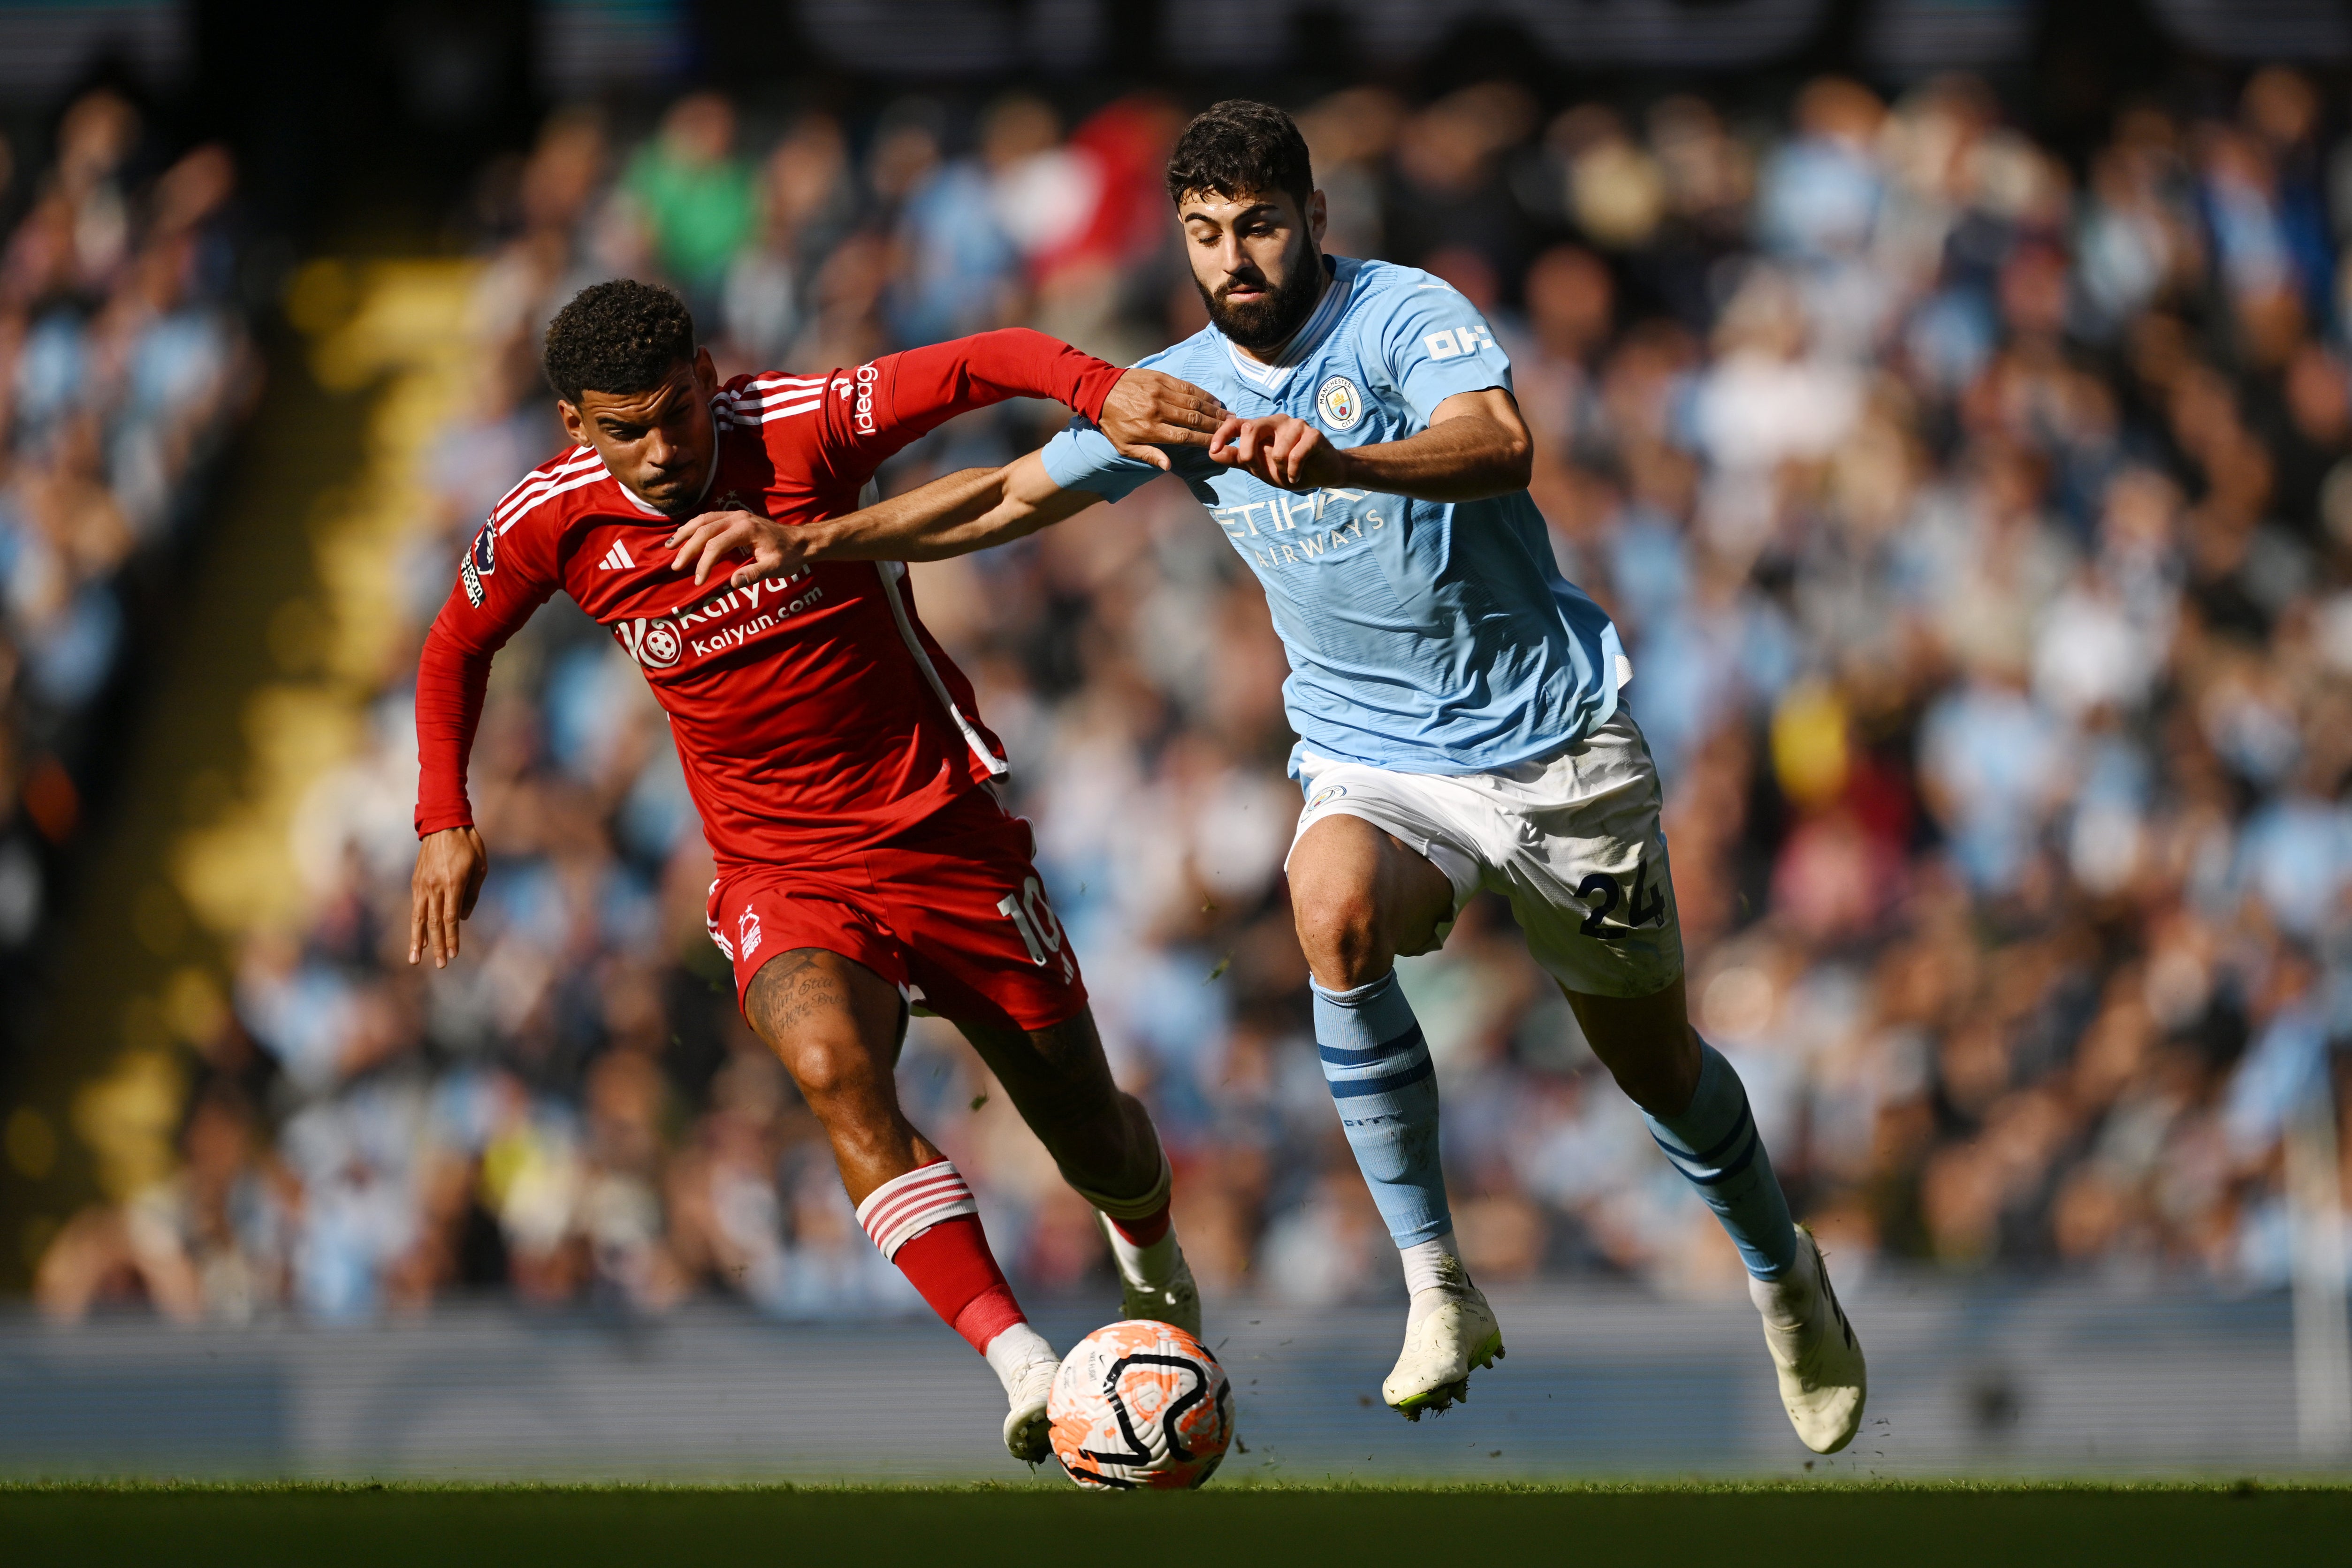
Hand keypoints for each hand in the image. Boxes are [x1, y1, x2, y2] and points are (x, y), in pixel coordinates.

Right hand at [410, 826, 487, 968]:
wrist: (444, 823)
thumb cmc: (468, 845)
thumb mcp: (480, 868)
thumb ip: (472, 895)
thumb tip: (461, 918)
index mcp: (453, 883)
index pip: (451, 918)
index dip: (452, 938)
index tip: (453, 954)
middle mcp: (435, 886)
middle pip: (435, 922)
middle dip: (437, 946)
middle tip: (440, 965)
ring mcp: (422, 884)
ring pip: (419, 918)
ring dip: (418, 940)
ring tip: (415, 959)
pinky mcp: (416, 882)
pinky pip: (416, 907)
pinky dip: (416, 924)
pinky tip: (417, 937)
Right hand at [664, 508, 809, 588]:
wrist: (801, 541)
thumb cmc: (789, 555)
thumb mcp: (775, 568)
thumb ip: (754, 574)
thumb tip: (732, 583)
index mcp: (746, 529)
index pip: (715, 546)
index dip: (703, 564)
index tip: (699, 581)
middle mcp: (738, 517)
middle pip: (704, 530)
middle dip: (687, 549)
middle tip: (676, 566)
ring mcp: (735, 515)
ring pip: (702, 520)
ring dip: (685, 533)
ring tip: (670, 547)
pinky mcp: (735, 517)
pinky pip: (708, 519)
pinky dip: (694, 527)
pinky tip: (684, 536)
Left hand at [1097, 369, 1229, 471]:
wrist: (1099, 391)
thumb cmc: (1113, 422)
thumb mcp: (1125, 446)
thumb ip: (1148, 455)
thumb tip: (1168, 466)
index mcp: (1151, 429)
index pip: (1185, 437)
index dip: (1205, 440)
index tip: (1220, 443)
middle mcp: (1159, 410)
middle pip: (1195, 419)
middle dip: (1216, 425)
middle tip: (1232, 428)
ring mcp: (1161, 392)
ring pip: (1194, 402)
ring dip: (1214, 409)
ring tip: (1228, 415)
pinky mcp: (1161, 378)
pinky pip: (1187, 387)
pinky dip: (1202, 394)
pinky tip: (1213, 399)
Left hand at [1208, 414, 1351, 491]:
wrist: (1322, 473)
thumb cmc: (1289, 467)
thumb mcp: (1259, 466)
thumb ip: (1236, 458)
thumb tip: (1212, 452)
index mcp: (1261, 427)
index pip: (1236, 423)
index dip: (1222, 434)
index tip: (1213, 449)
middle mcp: (1277, 421)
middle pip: (1251, 429)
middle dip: (1250, 456)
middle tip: (1259, 471)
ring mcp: (1296, 425)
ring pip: (1276, 451)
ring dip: (1280, 471)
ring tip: (1288, 472)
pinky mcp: (1313, 435)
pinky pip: (1295, 457)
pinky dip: (1294, 473)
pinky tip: (1298, 475)